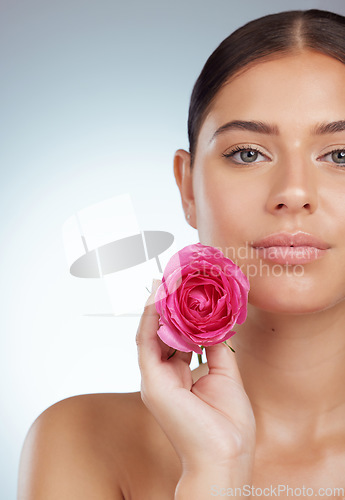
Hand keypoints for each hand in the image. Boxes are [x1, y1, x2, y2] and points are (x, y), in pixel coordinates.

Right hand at [136, 279, 255, 481]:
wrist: (226, 457)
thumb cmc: (227, 425)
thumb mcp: (225, 375)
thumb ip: (215, 347)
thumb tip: (214, 321)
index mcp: (178, 377)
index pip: (174, 337)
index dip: (179, 312)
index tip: (186, 289)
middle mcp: (163, 376)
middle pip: (160, 332)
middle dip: (166, 304)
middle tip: (174, 277)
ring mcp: (155, 380)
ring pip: (150, 334)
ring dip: (156, 306)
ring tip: (165, 280)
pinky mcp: (152, 383)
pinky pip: (146, 344)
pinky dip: (151, 320)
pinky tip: (158, 299)